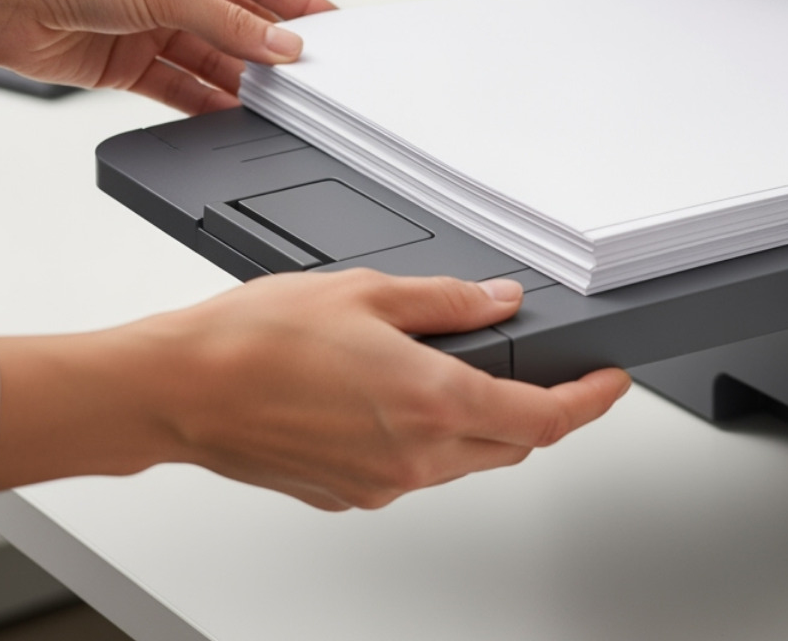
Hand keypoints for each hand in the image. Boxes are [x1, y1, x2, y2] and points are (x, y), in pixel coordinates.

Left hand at [0, 0, 333, 113]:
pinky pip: (181, 87)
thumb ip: (230, 23)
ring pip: (213, 60)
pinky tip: (228, 113)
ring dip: (239, 81)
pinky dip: (205, 102)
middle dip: (270, 50)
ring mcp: (152, 26)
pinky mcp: (130, 63)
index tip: (333, 29)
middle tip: (305, 76)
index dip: (299, 4)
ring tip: (272, 102)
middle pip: (239, 25)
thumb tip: (280, 44)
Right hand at [0, 270, 631, 509]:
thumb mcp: (369, 291)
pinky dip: (430, 441)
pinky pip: (415, 472)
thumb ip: (450, 302)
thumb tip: (500, 303)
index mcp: (432, 404)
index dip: (590, 403)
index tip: (610, 384)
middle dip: (540, 412)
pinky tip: (400, 400)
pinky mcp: (349, 495)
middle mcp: (414, 458)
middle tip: (546, 373)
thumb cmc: (255, 339)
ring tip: (460, 374)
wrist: (177, 389)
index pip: (545, 420)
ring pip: (465, 463)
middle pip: (512, 447)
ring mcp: (381, 484)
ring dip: (483, 427)